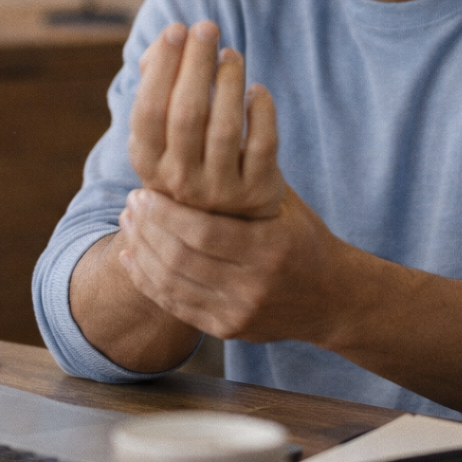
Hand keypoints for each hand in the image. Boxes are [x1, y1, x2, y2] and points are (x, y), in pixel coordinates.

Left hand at [117, 184, 344, 342]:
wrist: (332, 296)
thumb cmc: (304, 237)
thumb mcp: (283, 202)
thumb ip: (246, 177)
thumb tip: (204, 131)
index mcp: (270, 248)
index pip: (204, 232)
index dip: (166, 214)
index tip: (143, 193)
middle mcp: (254, 285)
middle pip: (182, 259)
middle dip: (148, 230)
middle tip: (130, 204)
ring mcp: (239, 312)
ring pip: (173, 284)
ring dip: (142, 252)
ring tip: (129, 224)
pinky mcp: (228, 330)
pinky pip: (176, 307)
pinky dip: (148, 281)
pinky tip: (133, 257)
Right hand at [127, 20, 284, 218]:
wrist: (228, 218)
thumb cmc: (191, 156)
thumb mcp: (163, 132)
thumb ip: (156, 85)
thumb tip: (159, 47)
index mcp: (148, 163)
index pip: (149, 109)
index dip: (163, 66)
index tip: (177, 29)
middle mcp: (179, 181)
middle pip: (187, 113)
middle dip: (196, 63)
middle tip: (207, 26)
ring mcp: (220, 191)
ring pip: (226, 127)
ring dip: (230, 81)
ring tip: (232, 54)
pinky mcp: (257, 191)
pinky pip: (263, 144)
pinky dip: (262, 111)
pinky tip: (257, 90)